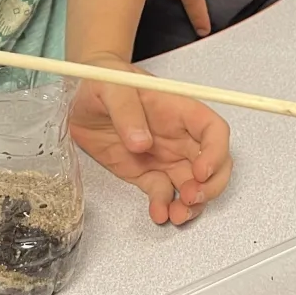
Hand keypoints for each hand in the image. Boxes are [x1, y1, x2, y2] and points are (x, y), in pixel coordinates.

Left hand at [69, 55, 232, 224]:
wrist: (79, 97)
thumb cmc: (102, 79)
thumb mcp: (111, 86)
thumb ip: (126, 110)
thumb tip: (141, 142)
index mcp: (178, 109)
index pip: (213, 130)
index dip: (215, 152)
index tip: (201, 171)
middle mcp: (178, 136)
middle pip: (214, 163)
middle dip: (211, 185)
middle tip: (191, 197)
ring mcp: (163, 157)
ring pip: (193, 184)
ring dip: (192, 203)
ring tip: (177, 214)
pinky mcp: (144, 173)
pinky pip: (162, 193)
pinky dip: (164, 206)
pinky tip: (158, 213)